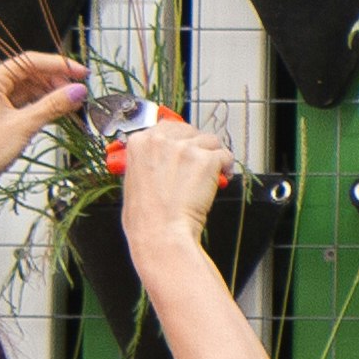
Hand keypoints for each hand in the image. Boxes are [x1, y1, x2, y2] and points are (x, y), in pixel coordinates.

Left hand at [0, 55, 87, 187]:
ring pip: (31, 89)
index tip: (79, 72)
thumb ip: (52, 105)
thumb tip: (77, 91)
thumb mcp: (23, 125)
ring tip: (73, 102)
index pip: (29, 61)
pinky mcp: (3, 118)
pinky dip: (45, 106)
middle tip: (78, 90)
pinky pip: (28, 104)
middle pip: (31, 74)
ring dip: (52, 94)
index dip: (57, 65)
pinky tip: (60, 112)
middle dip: (56, 80)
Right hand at [113, 115, 237, 246]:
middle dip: (198, 146)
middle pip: (190, 131)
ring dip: (213, 155)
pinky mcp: (206, 160)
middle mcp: (161, 140)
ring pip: (210, 140)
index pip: (167, 126)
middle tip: (200, 163)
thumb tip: (158, 159)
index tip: (186, 147)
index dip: (180, 138)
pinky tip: (222, 178)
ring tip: (212, 172)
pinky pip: (225, 155)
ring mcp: (185, 149)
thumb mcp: (131, 181)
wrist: (161, 232)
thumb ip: (145, 162)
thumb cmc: (145, 218)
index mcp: (139, 143)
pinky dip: (226, 167)